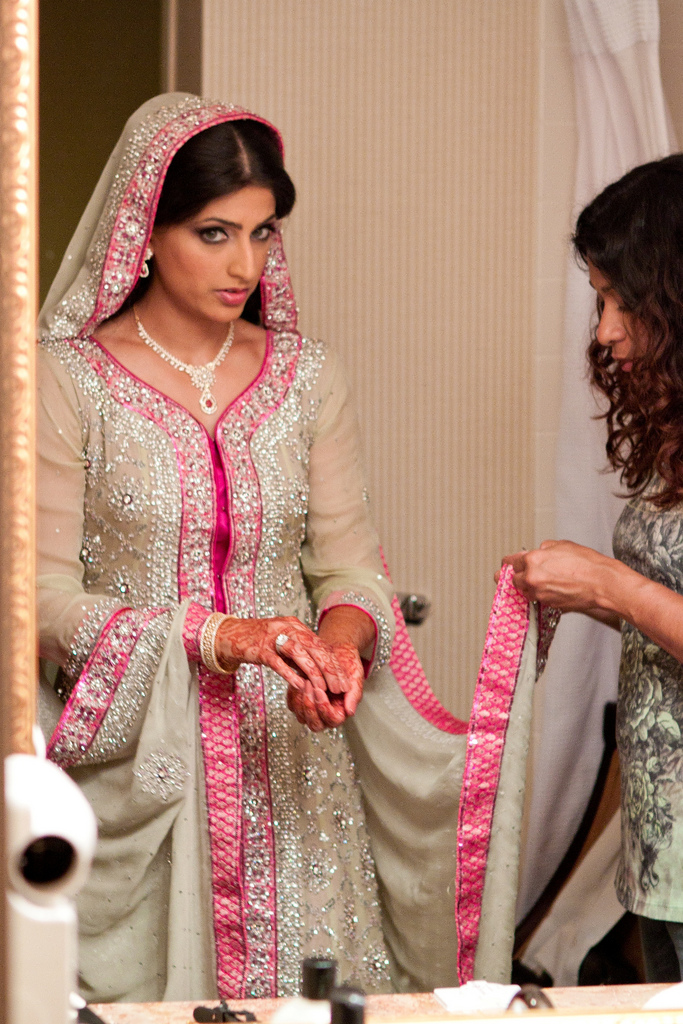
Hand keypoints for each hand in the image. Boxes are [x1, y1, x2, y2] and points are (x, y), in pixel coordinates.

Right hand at [215, 615, 354, 731]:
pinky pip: (279, 663)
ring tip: (324, 691)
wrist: (229, 634)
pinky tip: (300, 687)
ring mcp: (274, 637)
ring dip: (314, 674)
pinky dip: (291, 675)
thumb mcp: (282, 641)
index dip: (334, 664)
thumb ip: (299, 651)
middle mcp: (287, 628)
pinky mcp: (260, 649)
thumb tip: (318, 669)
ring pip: (300, 655)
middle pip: (315, 649)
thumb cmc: (258, 641)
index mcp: (295, 626)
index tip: (344, 681)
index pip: (321, 645)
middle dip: (330, 670)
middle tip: (340, 688)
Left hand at [497, 539, 617, 612]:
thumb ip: (544, 548)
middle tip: (526, 572)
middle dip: (518, 575)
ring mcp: (539, 594)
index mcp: (532, 560)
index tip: (508, 564)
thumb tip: (537, 551)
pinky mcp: (548, 605)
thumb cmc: (587, 563)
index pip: (509, 562)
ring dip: (528, 586)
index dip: (510, 562)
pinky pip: (537, 599)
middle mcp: (532, 578)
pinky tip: (551, 587)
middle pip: (513, 579)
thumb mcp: (562, 545)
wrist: (603, 583)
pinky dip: (540, 594)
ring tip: (541, 580)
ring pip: (524, 591)